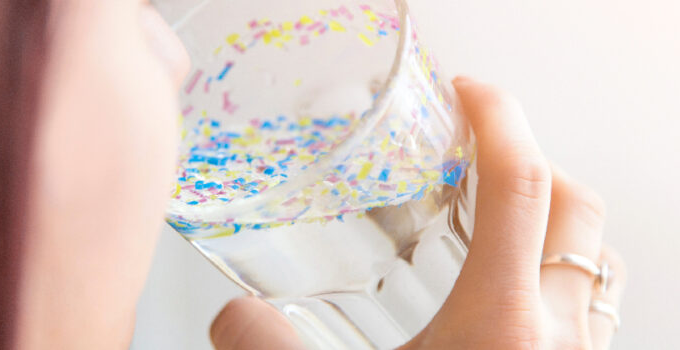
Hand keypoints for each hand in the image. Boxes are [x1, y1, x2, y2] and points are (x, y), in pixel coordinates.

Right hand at [208, 77, 625, 349]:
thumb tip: (226, 321)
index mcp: (501, 323)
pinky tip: (506, 293)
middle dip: (530, 158)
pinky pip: (586, 308)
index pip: (519, 184)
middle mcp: (554, 335)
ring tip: (497, 212)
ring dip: (554, 219)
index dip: (495, 119)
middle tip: (474, 154)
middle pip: (575, 207)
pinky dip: (557, 276)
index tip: (466, 91)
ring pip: (594, 258)